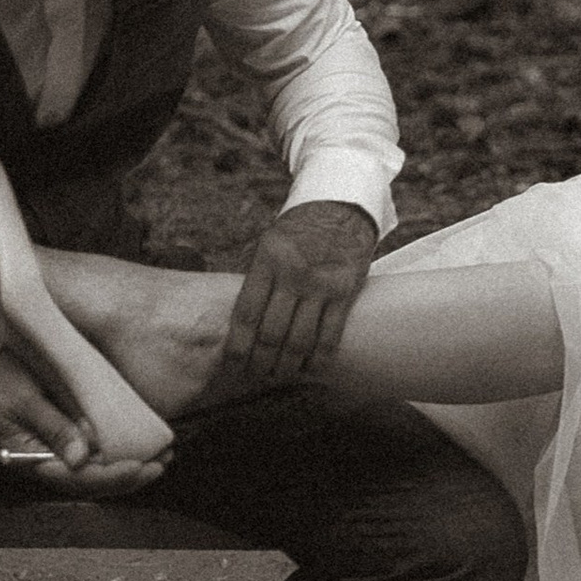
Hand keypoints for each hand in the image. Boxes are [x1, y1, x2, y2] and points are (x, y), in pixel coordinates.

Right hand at [0, 347, 172, 497]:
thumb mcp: (24, 400)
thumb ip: (54, 427)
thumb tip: (83, 459)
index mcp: (32, 461)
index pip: (79, 479)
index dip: (113, 476)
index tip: (141, 466)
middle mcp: (45, 464)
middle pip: (92, 482)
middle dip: (130, 476)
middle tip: (164, 462)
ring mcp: (53, 454)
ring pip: (95, 473)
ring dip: (128, 468)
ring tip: (162, 457)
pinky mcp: (61, 440)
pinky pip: (92, 456)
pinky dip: (117, 454)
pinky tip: (140, 449)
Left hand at [218, 199, 381, 391]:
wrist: (342, 205)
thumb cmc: (299, 230)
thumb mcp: (269, 244)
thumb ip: (256, 280)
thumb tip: (238, 326)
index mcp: (267, 260)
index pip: (246, 315)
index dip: (238, 347)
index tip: (234, 365)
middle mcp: (293, 273)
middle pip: (270, 334)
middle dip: (261, 362)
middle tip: (257, 374)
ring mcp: (321, 283)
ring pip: (299, 341)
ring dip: (288, 366)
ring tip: (280, 374)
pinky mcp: (346, 291)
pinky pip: (330, 336)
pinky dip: (318, 359)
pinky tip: (310, 369)